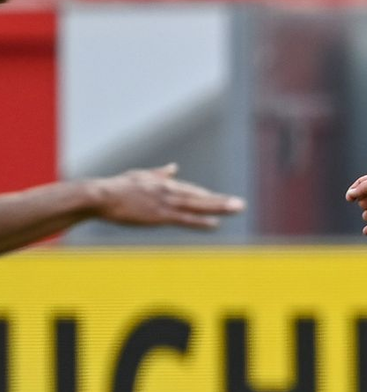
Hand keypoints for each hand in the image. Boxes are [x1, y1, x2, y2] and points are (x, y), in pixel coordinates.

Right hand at [91, 165, 242, 228]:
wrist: (100, 195)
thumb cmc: (116, 187)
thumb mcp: (140, 176)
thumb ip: (159, 173)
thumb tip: (173, 167)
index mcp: (164, 184)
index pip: (191, 191)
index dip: (207, 197)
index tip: (222, 201)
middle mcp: (169, 191)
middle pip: (201, 197)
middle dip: (222, 201)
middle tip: (242, 204)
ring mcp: (166, 203)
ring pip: (198, 206)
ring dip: (219, 208)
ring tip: (237, 209)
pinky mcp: (159, 215)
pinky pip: (184, 219)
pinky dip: (200, 221)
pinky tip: (215, 224)